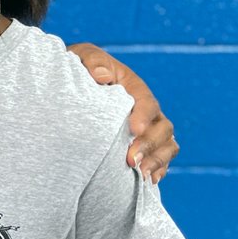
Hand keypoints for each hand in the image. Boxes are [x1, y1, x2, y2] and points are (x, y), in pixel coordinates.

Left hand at [68, 43, 178, 182]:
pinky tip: (145, 181)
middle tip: (131, 159)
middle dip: (150, 144)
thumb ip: (93, 62)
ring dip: (157, 160)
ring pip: (167, 145)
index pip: (146, 102)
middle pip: (162, 127)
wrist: (70, 87)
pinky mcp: (141, 145)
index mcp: (133, 87)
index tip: (133, 130)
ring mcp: (147, 128)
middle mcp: (145, 109)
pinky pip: (161, 159)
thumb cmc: (77, 68)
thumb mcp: (82, 57)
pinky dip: (158, 170)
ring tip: (141, 174)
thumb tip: (103, 77)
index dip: (143, 116)